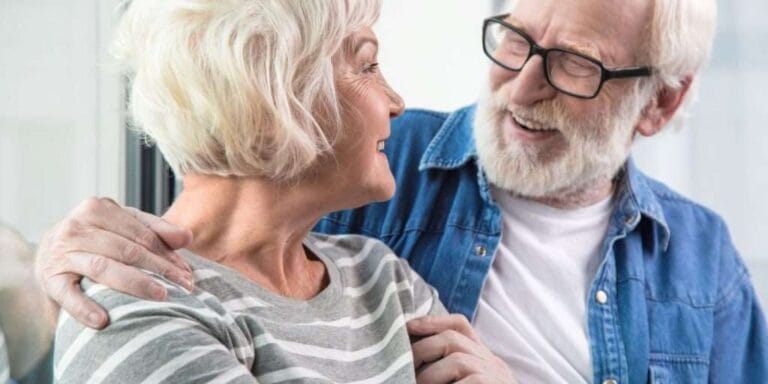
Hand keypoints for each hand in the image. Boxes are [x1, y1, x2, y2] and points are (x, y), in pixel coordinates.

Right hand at [35, 197, 193, 328]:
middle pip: (127, 250)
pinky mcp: (50, 278)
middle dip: (160, 269)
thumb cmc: (95, 239)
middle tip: (184, 286)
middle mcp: (77, 227)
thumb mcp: (123, 226)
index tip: (188, 272)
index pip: (142, 234)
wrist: (47, 254)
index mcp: (98, 208)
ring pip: (104, 267)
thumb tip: (186, 236)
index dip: (168, 254)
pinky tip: (103, 321)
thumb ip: (155, 229)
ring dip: (135, 283)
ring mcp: (61, 253)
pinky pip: (68, 294)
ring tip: (161, 296)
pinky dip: (85, 308)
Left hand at [407, 314, 515, 383]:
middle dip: (422, 350)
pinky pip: (469, 382)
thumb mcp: (467, 381)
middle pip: (453, 339)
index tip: (409, 326)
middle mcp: (493, 364)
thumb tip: (411, 364)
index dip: (434, 321)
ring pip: (458, 360)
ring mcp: (496, 377)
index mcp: (484, 360)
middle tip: (403, 367)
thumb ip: (449, 372)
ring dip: (430, 375)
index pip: (461, 326)